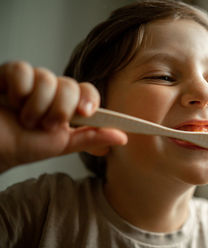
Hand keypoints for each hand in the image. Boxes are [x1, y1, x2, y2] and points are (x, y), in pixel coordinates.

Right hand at [0, 61, 126, 172]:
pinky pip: (22, 69)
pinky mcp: (10, 74)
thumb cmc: (24, 145)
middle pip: (70, 85)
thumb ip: (90, 138)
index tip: (87, 113)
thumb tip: (122, 137)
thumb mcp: (62, 144)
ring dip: (36, 105)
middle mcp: (53, 89)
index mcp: (68, 105)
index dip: (89, 99)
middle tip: (45, 125)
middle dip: (59, 110)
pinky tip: (11, 100)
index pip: (87, 91)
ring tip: (25, 118)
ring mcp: (32, 80)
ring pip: (47, 78)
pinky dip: (18, 89)